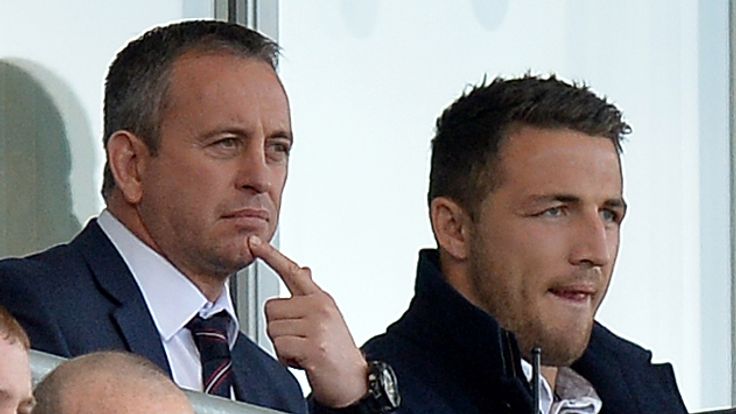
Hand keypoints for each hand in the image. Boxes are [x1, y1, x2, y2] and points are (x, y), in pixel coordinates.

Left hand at [248, 236, 368, 407]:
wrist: (354, 381)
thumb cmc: (337, 351)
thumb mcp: (326, 316)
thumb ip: (310, 294)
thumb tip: (304, 270)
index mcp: (321, 298)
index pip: (292, 271)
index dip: (270, 255)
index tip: (253, 242)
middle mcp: (319, 307)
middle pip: (271, 308)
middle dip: (279, 329)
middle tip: (300, 341)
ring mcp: (317, 325)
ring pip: (273, 328)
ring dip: (283, 346)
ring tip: (304, 351)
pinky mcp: (313, 345)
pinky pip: (280, 347)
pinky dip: (286, 359)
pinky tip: (304, 361)